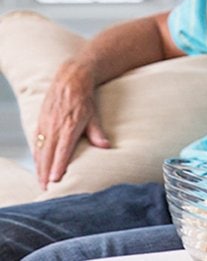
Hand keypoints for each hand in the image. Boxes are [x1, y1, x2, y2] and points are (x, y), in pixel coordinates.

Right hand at [35, 59, 109, 189]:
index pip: (62, 151)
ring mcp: (45, 125)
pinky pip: (36, 142)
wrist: (70, 80)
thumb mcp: (93, 115)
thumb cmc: (84, 99)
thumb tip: (106, 146)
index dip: (57, 166)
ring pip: (39, 150)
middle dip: (45, 173)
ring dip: (39, 167)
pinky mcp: (40, 122)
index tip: (55, 180)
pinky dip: (36, 155)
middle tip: (46, 189)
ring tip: (42, 182)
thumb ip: (97, 132)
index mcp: (69, 126)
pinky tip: (38, 165)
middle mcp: (54, 127)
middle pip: (47, 155)